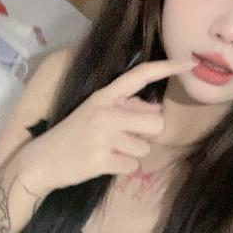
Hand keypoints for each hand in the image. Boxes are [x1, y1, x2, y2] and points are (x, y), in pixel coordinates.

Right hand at [17, 59, 195, 196]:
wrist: (41, 160)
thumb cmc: (75, 135)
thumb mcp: (97, 113)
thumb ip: (127, 109)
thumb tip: (157, 110)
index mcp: (104, 96)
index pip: (140, 75)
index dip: (168, 67)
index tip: (191, 63)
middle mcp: (105, 111)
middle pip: (156, 122)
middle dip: (147, 134)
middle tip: (125, 138)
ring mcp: (103, 136)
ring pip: (145, 148)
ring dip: (132, 153)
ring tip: (108, 151)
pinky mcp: (101, 160)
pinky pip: (133, 166)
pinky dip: (122, 169)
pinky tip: (103, 163)